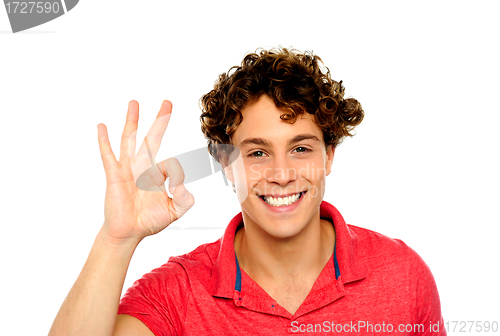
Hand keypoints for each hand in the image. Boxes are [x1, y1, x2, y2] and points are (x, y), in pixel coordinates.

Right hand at [97, 100, 193, 244]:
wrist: (128, 233)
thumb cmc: (149, 221)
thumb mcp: (175, 211)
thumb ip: (186, 199)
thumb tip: (183, 186)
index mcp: (157, 173)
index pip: (173, 163)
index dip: (177, 176)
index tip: (175, 189)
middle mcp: (142, 166)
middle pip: (152, 137)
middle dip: (160, 119)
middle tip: (167, 102)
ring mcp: (127, 168)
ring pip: (130, 139)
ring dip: (132, 120)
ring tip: (135, 102)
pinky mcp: (114, 175)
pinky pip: (109, 155)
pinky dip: (104, 141)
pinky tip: (102, 126)